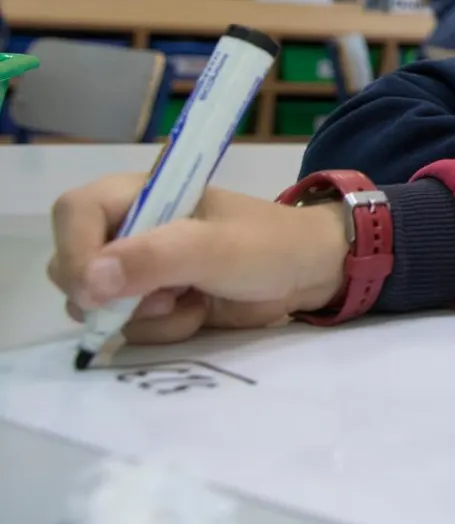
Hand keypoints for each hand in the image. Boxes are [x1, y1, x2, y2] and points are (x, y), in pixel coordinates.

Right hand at [46, 172, 350, 344]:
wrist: (312, 274)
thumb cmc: (269, 246)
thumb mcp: (216, 248)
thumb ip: (155, 258)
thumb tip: (91, 281)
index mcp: (141, 194)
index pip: (73, 214)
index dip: (74, 252)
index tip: (98, 290)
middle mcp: (130, 229)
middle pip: (73, 266)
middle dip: (113, 295)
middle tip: (164, 297)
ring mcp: (139, 269)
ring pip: (98, 306)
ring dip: (145, 316)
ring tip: (191, 301)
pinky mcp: (154, 301)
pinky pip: (128, 327)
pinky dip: (161, 329)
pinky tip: (197, 313)